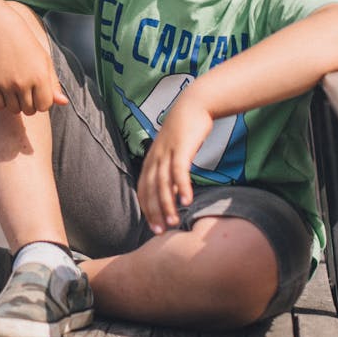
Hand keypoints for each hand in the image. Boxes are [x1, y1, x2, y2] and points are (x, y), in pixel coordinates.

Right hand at [0, 28, 67, 115]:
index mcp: (40, 77)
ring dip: (15, 104)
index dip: (42, 101)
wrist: (5, 34)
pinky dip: (2, 102)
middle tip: (26, 89)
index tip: (39, 91)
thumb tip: (64, 103)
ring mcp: (7, 84)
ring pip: (14, 110)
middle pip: (29, 110)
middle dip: (29, 104)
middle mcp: (23, 82)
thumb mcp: (45, 63)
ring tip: (15, 89)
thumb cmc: (29, 50)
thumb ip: (54, 85)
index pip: (44, 106)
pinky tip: (4, 90)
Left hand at [136, 96, 212, 233]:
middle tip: (161, 231)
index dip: (147, 209)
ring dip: (167, 204)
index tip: (154, 227)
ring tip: (174, 222)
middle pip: (151, 190)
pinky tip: (187, 202)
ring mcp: (167, 152)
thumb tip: (173, 194)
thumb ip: (171, 172)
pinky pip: (179, 171)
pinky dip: (182, 187)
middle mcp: (155, 158)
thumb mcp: (173, 152)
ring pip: (163, 184)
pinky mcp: (181, 148)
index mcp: (151, 160)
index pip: (143, 190)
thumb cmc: (185, 131)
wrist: (194, 105)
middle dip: (154, 212)